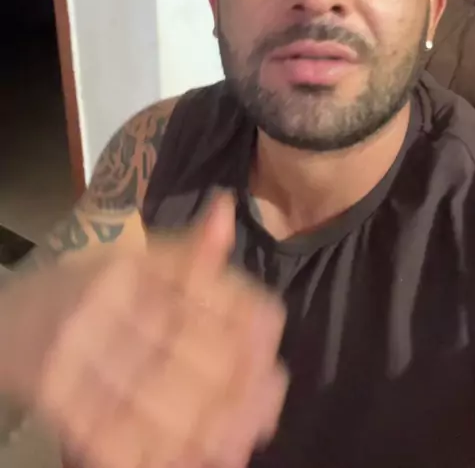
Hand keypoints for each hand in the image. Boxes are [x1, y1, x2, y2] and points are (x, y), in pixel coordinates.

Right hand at [34, 193, 287, 467]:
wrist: (8, 324)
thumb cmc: (83, 290)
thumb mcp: (132, 262)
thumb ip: (186, 253)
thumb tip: (227, 208)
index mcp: (122, 266)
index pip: (189, 283)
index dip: (238, 307)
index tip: (272, 328)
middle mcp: (98, 302)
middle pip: (179, 341)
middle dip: (233, 372)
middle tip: (272, 393)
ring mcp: (73, 354)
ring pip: (152, 393)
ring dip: (206, 422)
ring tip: (246, 436)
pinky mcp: (55, 400)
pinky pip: (113, 435)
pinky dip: (160, 454)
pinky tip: (199, 458)